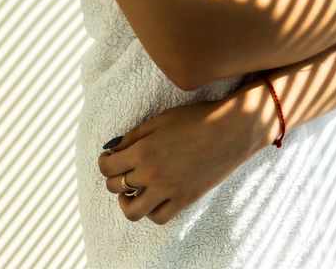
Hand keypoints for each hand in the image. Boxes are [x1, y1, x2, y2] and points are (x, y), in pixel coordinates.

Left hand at [97, 92, 256, 225]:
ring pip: (133, 210)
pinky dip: (151, 211)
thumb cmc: (197, 118)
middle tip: (119, 169)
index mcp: (143, 151)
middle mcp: (152, 174)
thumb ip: (134, 135)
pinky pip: (158, 217)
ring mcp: (168, 190)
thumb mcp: (162, 119)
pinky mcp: (184, 200)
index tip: (108, 157)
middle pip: (116, 187)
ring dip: (126, 202)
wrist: (231, 129)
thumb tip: (113, 148)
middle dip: (113, 178)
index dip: (104, 161)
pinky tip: (153, 198)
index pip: (108, 167)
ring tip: (130, 192)